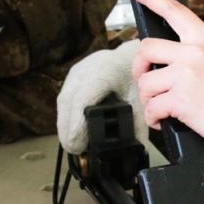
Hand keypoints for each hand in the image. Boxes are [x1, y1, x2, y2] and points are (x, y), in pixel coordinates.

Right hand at [56, 39, 146, 153]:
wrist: (132, 55)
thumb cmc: (137, 75)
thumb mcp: (139, 99)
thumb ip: (138, 123)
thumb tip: (135, 147)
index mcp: (105, 73)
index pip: (82, 99)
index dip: (77, 124)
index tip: (78, 144)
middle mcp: (87, 69)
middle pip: (68, 101)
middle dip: (68, 129)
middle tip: (75, 149)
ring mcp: (78, 70)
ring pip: (63, 99)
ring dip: (65, 123)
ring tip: (73, 142)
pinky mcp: (74, 73)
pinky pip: (65, 95)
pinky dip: (67, 114)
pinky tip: (72, 126)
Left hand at [128, 0, 203, 159]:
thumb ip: (200, 51)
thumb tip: (174, 60)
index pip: (173, 10)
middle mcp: (194, 52)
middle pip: (146, 47)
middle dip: (140, 66)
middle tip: (145, 78)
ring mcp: (186, 74)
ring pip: (146, 82)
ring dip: (149, 99)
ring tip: (162, 108)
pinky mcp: (182, 99)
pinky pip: (152, 108)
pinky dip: (154, 119)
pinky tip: (164, 121)